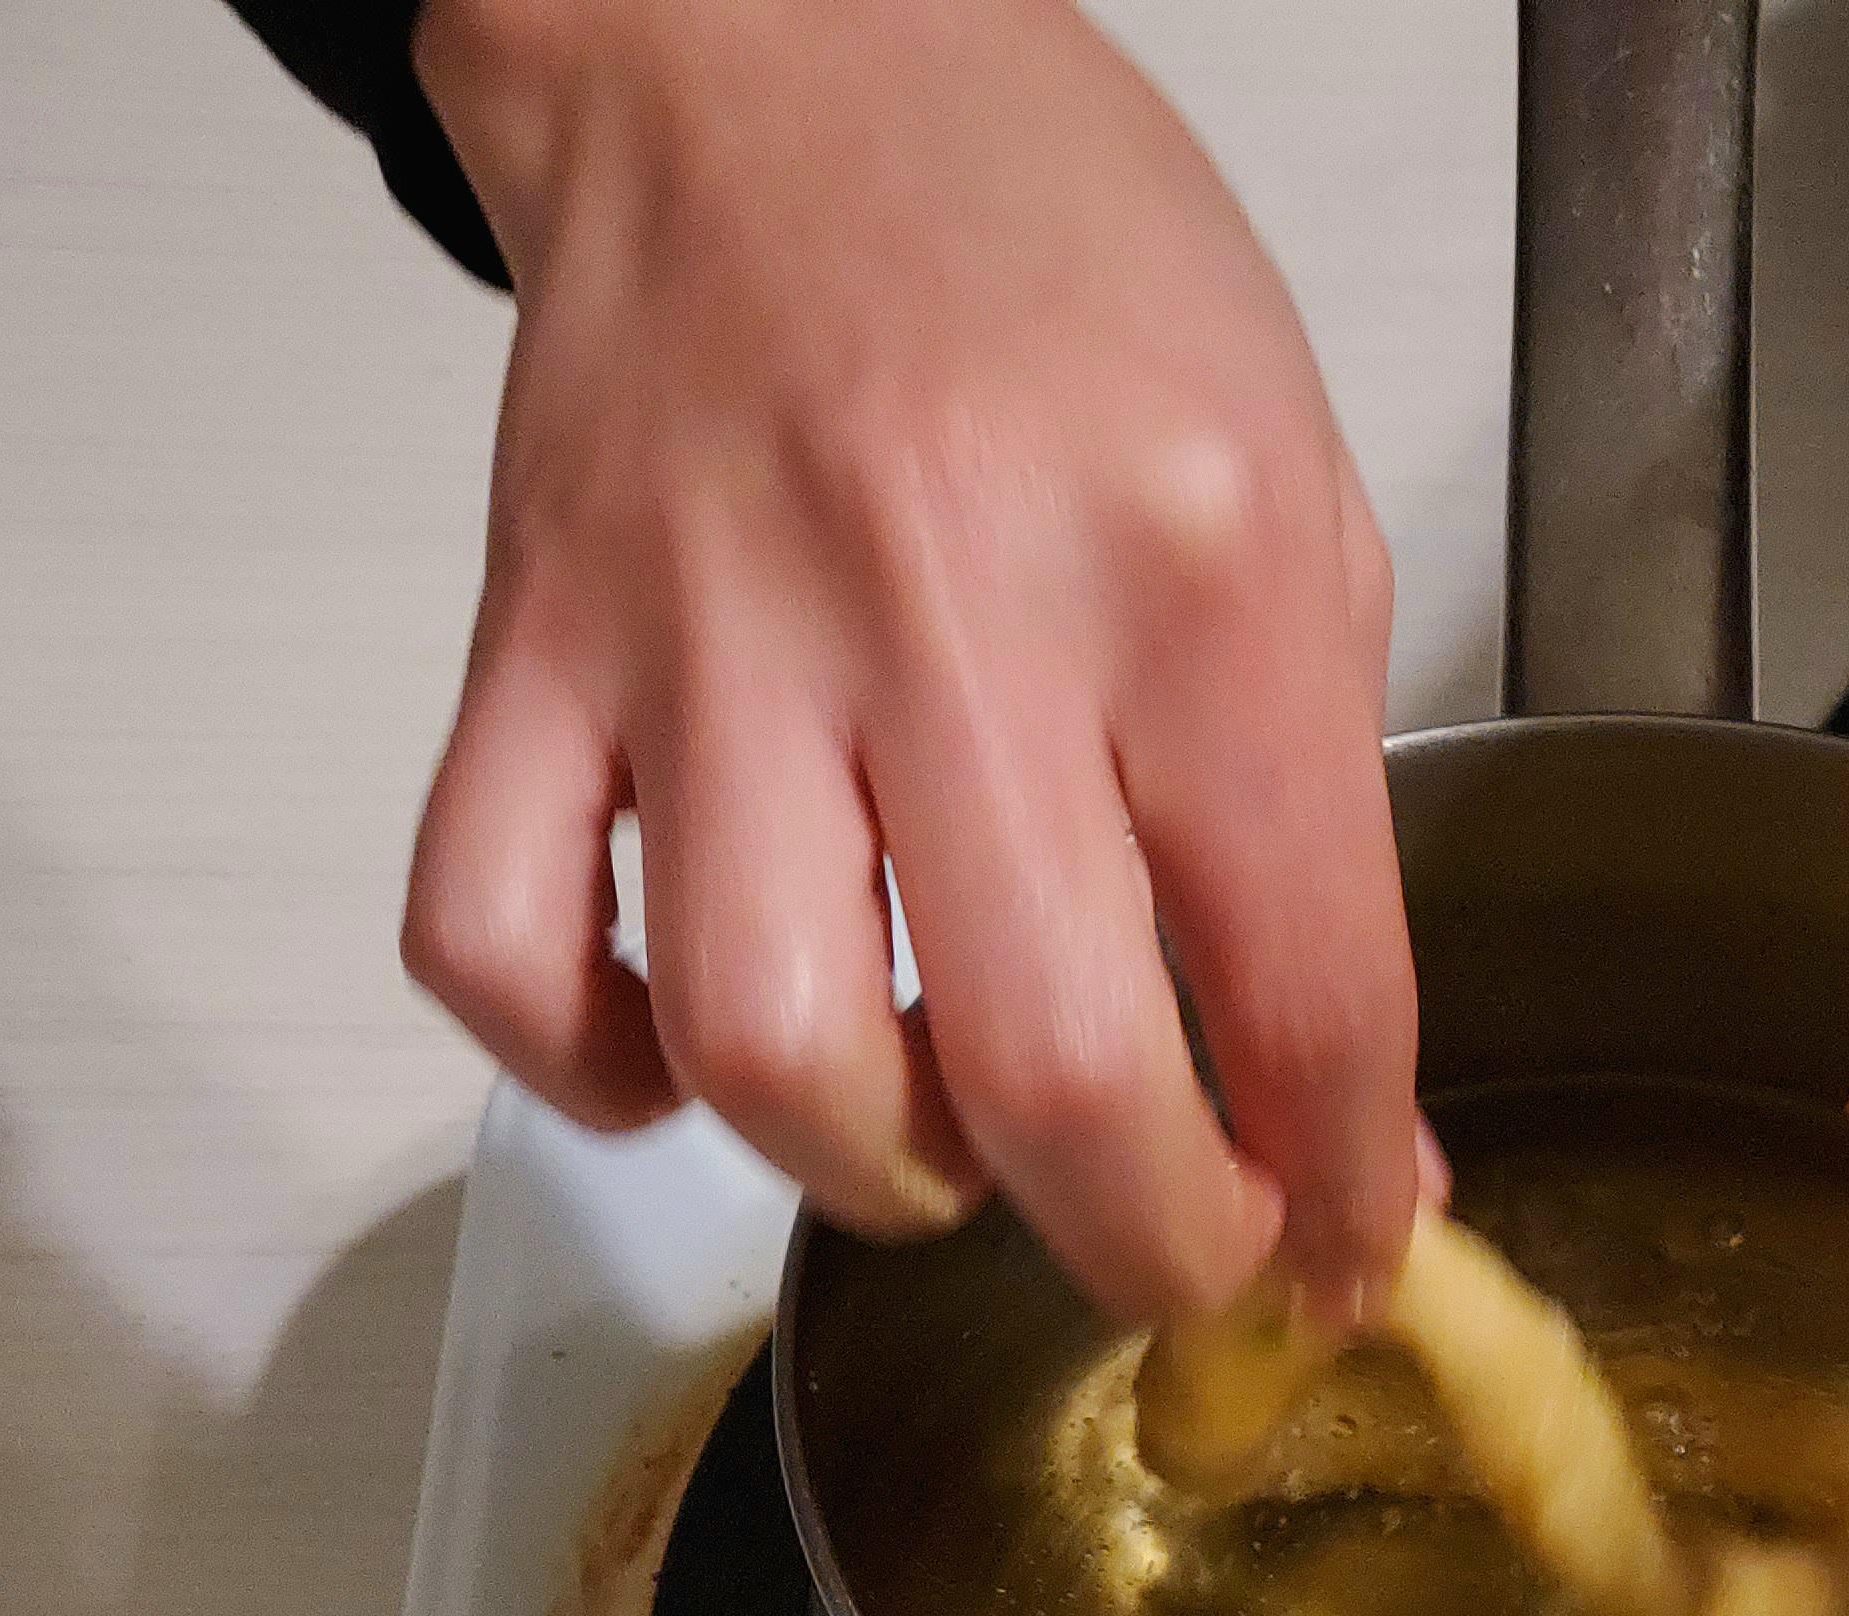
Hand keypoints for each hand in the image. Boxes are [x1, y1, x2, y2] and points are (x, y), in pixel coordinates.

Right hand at [401, 0, 1421, 1319]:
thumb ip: (1324, 828)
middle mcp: (949, 604)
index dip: (1337, 1188)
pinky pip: (500, 941)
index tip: (1337, 1260)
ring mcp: (712, 628)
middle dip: (1144, 1247)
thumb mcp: (1297, 492)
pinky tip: (697, 1052)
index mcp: (1190, 563)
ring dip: (877, 1173)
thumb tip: (1348, 1132)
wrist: (775, 39)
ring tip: (942, 1132)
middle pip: (1048, 1076)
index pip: (1302, 979)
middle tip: (1171, 1254)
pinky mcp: (533, 639)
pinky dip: (594, 1068)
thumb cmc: (1052, 250)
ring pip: (767, 1051)